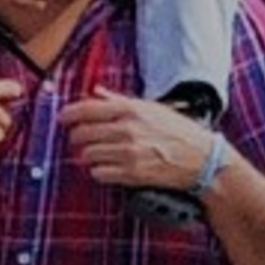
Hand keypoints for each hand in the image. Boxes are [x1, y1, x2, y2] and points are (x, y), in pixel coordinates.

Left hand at [59, 90, 219, 195]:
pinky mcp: (130, 173)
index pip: (87, 109)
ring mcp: (127, 152)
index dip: (69, 114)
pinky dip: (98, 171)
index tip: (62, 118)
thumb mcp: (151, 108)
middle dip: (76, 137)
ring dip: (87, 155)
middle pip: (82, 133)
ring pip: (87, 155)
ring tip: (95, 153)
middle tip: (78, 139)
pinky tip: (106, 167)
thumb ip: (120, 100)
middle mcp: (127, 130)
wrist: (201, 159)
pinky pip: (98, 173)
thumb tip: (97, 91)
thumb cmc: (178, 132)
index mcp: (131, 110)